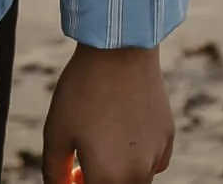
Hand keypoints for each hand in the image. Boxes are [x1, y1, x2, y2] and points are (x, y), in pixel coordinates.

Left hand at [44, 45, 172, 183]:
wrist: (120, 50)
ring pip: (136, 181)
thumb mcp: (56, 132)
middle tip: (78, 166)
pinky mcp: (168, 138)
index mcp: (109, 177)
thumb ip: (54, 170)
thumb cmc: (83, 90)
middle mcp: (138, 174)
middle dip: (97, 182)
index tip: (70, 173)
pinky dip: (138, 159)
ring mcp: (158, 156)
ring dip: (117, 173)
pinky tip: (123, 132)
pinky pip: (153, 162)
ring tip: (99, 142)